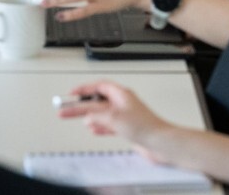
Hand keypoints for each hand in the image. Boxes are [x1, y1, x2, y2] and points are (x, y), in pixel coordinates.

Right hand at [55, 81, 172, 162]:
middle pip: (97, 101)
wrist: (160, 143)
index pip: (98, 86)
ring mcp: (125, 116)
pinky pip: (108, 125)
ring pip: (102, 113)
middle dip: (82, 105)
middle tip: (68, 108)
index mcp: (121, 94)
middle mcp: (123, 103)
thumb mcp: (113, 117)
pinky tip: (94, 129)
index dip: (83, 89)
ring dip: (90, 116)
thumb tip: (86, 116)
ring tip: (79, 119)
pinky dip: (99, 126)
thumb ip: (96, 115)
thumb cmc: (145, 126)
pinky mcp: (127, 128)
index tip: (71, 94)